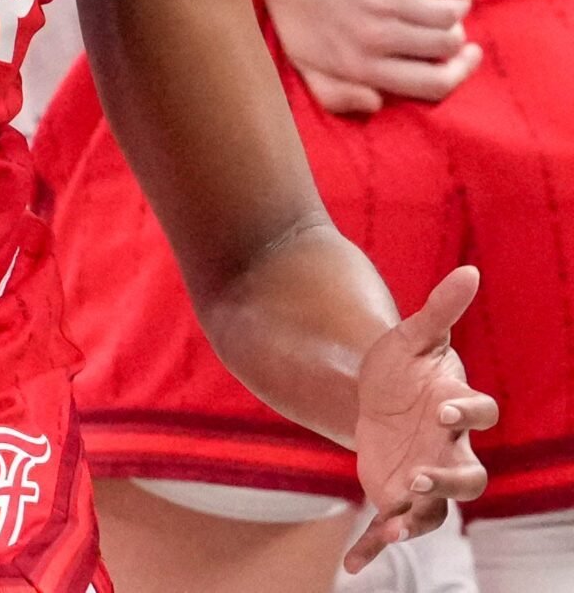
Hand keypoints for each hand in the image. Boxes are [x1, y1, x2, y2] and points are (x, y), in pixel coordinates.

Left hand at [247, 0, 479, 113]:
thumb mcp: (303, 60)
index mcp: (358, 66)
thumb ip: (335, 94)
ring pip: (450, 14)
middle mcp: (375, 36)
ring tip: (450, 3)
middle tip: (448, 28)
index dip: (459, 75)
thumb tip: (376, 105)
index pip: (433, 85)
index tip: (468, 58)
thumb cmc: (295, 5)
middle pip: (446, 47)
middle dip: (454, 39)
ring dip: (457, 9)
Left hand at [346, 266, 497, 571]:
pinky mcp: (395, 497)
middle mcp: (449, 450)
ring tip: (391, 524)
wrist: (374, 397)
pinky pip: (389, 528)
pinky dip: (371, 547)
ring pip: (436, 511)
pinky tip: (351, 566)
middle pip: (469, 476)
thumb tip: (470, 269)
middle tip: (420, 478)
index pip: (481, 415)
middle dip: (449, 480)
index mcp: (456, 409)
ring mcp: (425, 479)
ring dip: (417, 519)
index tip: (447, 407)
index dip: (469, 413)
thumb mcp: (412, 336)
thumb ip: (439, 309)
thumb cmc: (402, 366)